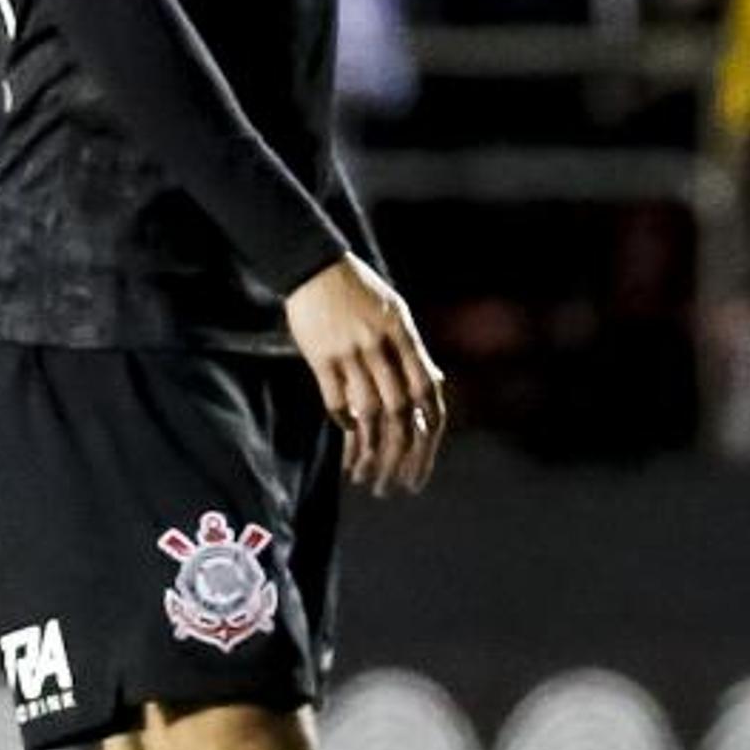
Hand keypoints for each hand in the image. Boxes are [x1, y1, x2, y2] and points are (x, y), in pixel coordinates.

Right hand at [283, 259, 448, 496]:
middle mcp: (380, 344)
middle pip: (399, 410)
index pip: (427, 390)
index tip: (425, 458)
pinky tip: (348, 437)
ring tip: (366, 475)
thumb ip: (413, 350)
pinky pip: (335, 399)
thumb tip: (435, 384)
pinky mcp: (320, 355)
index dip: (430, 429)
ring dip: (368, 450)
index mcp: (404, 333)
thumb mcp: (395, 312)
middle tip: (396, 484)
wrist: (314, 265)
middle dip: (400, 454)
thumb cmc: (360, 291)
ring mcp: (350, 350)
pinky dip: (343, 423)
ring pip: (366, 412)